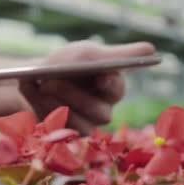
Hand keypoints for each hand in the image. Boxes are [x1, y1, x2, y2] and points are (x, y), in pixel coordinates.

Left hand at [19, 40, 154, 133]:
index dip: (110, 85)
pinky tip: (33, 92)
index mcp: (111, 87)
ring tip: (40, 86)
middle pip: (96, 111)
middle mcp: (102, 111)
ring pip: (76, 123)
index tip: (101, 77)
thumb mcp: (86, 53)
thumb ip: (115, 54)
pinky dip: (41, 107)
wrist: (34, 77)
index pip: (116, 90)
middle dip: (72, 94)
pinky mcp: (63, 135)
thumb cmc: (67, 63)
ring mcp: (83, 126)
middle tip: (51, 80)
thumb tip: (151, 49)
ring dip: (55, 102)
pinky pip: (56, 129)